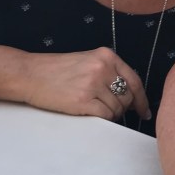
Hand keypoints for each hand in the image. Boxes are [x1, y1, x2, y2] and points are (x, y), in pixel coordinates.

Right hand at [20, 46, 150, 120]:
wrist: (30, 74)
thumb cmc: (57, 70)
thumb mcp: (87, 60)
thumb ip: (109, 72)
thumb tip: (131, 95)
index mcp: (106, 56)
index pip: (134, 80)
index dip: (142, 99)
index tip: (144, 111)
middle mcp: (102, 68)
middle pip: (127, 97)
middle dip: (122, 108)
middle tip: (109, 110)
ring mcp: (93, 84)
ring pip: (117, 109)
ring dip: (110, 114)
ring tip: (94, 109)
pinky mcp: (83, 101)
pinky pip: (105, 116)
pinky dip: (103, 119)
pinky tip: (91, 114)